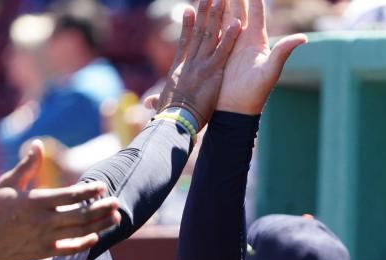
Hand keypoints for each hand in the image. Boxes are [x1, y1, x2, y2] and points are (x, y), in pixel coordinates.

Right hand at [0, 143, 120, 259]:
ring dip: (100, 225)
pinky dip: (84, 243)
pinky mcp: (43, 252)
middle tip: (117, 202)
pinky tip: (95, 236)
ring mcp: (44, 238)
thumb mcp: (7, 183)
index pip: (71, 195)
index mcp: (36, 201)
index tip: (102, 187)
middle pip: (81, 215)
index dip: (89, 191)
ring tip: (115, 218)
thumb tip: (38, 144)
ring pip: (80, 232)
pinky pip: (69, 249)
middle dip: (102, 208)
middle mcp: (43, 220)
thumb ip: (27, 166)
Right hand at [155, 0, 242, 128]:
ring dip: (217, 16)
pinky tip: (237, 23)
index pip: (185, 42)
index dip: (187, 26)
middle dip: (204, 12)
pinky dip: (230, 37)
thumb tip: (148, 104)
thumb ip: (158, 101)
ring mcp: (201, 65)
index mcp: (179, 69)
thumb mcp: (162, 106)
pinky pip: (223, 51)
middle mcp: (190, 62)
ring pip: (210, 35)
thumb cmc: (167, 119)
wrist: (174, 122)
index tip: (188, 10)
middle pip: (198, 32)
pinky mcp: (213, 73)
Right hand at [214, 0, 307, 114]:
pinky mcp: (217, 52)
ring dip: (220, 2)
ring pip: (224, 16)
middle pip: (240, 9)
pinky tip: (204, 6)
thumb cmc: (255, 93)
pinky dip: (208, 17)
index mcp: (257, 41)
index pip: (257, 12)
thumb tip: (303, 38)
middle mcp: (244, 40)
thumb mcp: (270, 71)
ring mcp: (229, 45)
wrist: (236, 109)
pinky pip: (212, 30)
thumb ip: (283, 51)